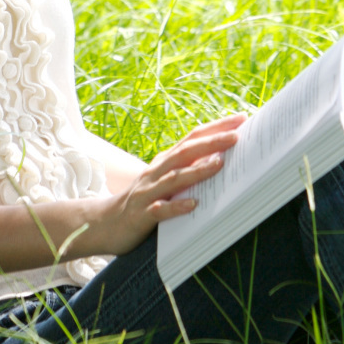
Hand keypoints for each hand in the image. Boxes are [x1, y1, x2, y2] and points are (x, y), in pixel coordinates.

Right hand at [94, 115, 245, 253]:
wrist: (103, 223)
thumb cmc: (142, 201)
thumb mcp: (163, 180)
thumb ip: (187, 169)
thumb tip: (222, 159)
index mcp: (164, 162)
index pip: (191, 139)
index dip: (215, 128)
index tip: (241, 119)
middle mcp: (155, 173)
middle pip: (185, 152)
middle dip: (211, 142)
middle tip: (237, 136)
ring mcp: (147, 193)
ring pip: (174, 178)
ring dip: (197, 171)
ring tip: (219, 164)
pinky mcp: (141, 216)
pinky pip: (160, 210)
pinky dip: (176, 206)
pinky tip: (193, 204)